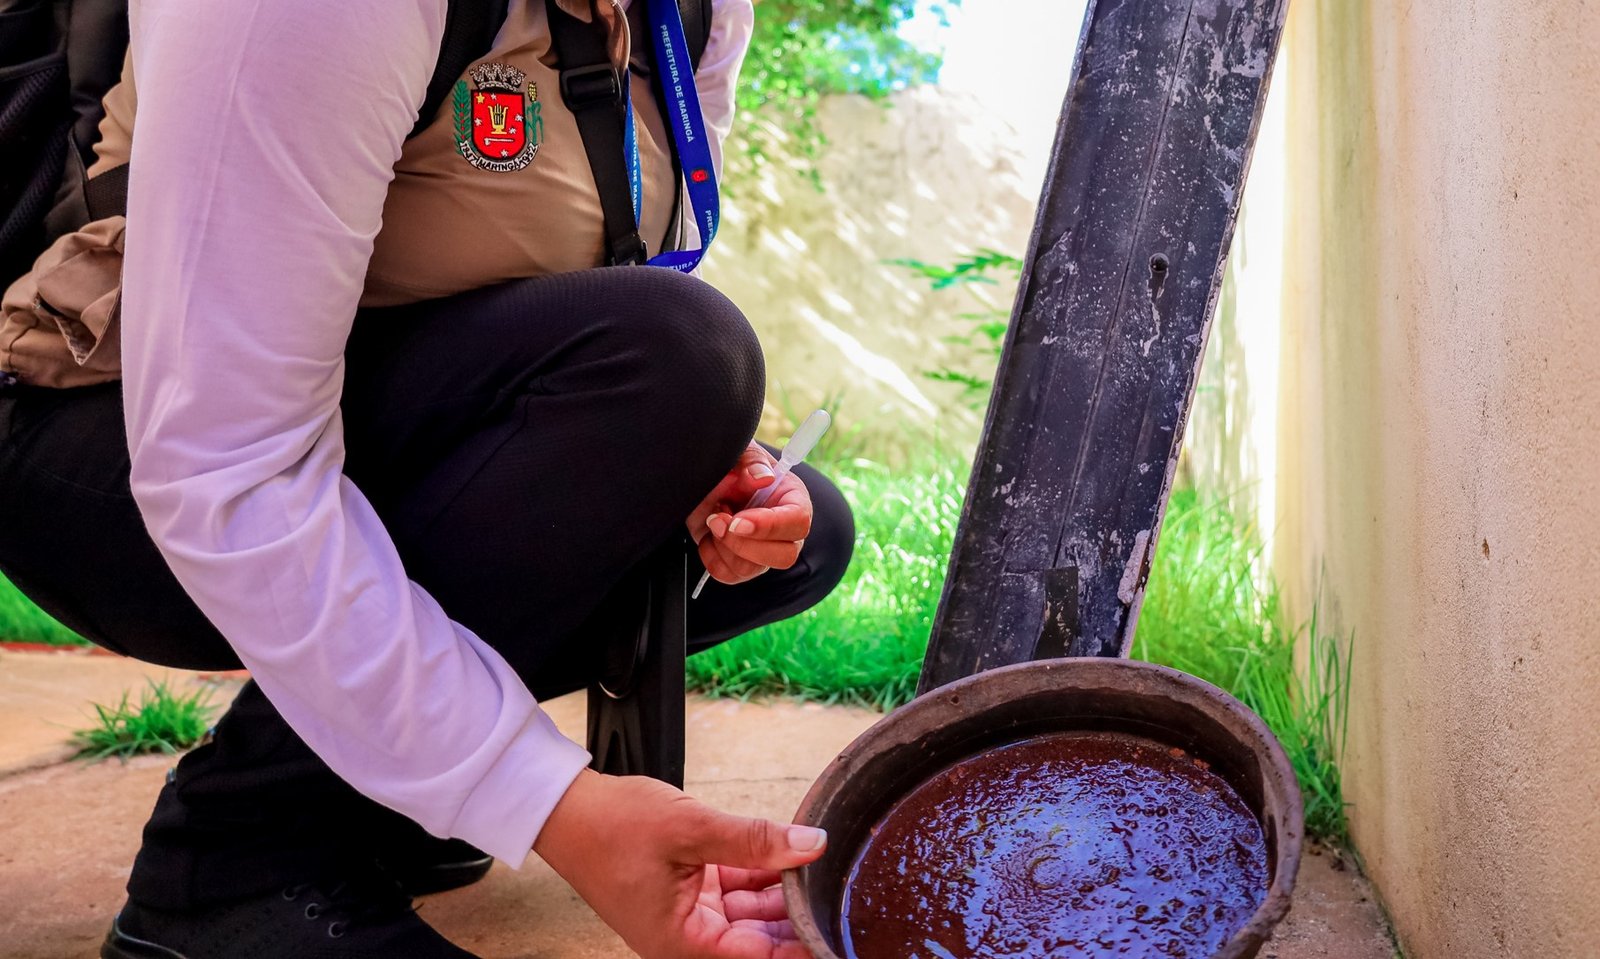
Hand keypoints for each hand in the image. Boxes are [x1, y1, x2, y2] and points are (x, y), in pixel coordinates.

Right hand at [534, 769, 826, 958]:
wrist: (567, 809)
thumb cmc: (612, 826)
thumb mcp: (691, 828)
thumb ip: (754, 840)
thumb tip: (812, 845)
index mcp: (682, 941)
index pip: (759, 955)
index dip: (801, 943)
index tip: (835, 929)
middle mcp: (687, 937)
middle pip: (759, 938)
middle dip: (795, 914)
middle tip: (836, 888)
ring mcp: (688, 914)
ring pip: (751, 912)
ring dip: (780, 890)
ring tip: (818, 864)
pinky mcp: (687, 890)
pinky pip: (735, 890)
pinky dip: (758, 872)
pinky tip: (789, 852)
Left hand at [687, 443, 813, 586]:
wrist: (707, 481)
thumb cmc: (731, 465)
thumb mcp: (740, 452)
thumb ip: (751, 460)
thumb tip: (763, 477)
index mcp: (793, 500)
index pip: (798, 522)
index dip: (769, 526)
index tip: (738, 520)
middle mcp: (784, 530)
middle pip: (784, 556)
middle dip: (743, 543)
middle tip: (718, 519)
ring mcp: (763, 550)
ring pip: (751, 569)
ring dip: (723, 546)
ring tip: (713, 518)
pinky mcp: (741, 564)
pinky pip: (729, 575)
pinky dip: (711, 557)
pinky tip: (709, 535)